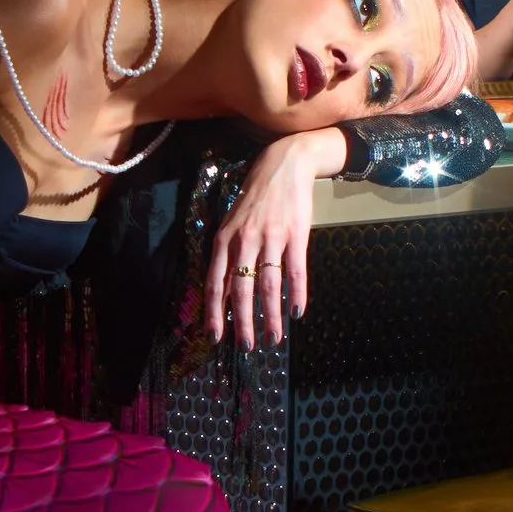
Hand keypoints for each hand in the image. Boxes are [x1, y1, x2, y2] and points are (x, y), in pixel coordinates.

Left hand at [206, 132, 336, 349]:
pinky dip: (296, 294)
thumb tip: (225, 293)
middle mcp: (244, 240)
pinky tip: (297, 312)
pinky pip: (295, 270)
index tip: (215, 336)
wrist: (283, 164)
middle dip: (242, 322)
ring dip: (270, 315)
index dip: (215, 311)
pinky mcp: (295, 234)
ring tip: (273, 338)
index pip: (216, 282)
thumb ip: (228, 256)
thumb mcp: (233, 224)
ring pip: (268, 284)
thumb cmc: (255, 199)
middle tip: (245, 347)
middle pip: (241, 289)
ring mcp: (271, 237)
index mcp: (225, 239)